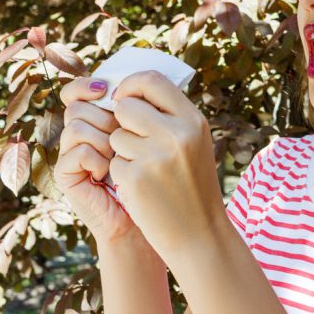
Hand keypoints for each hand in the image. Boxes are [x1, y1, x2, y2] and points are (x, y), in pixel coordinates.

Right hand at [54, 77, 142, 244]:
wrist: (149, 217)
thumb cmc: (157, 174)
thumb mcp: (155, 134)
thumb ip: (144, 107)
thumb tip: (136, 79)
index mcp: (98, 119)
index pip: (79, 89)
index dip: (86, 84)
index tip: (106, 88)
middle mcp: (80, 133)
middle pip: (78, 105)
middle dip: (107, 117)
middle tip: (127, 137)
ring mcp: (70, 153)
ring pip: (77, 125)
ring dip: (105, 139)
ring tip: (121, 158)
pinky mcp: (65, 174)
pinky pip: (77, 150)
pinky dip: (97, 159)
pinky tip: (108, 172)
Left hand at [107, 70, 223, 258]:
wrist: (199, 233)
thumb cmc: (193, 184)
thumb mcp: (195, 142)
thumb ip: (171, 116)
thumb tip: (131, 90)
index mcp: (193, 120)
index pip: (152, 80)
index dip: (131, 85)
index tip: (124, 97)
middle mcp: (176, 134)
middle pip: (126, 107)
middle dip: (122, 122)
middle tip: (135, 141)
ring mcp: (155, 156)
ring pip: (115, 135)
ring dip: (122, 151)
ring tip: (146, 169)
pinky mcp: (135, 179)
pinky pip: (113, 162)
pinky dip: (121, 174)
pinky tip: (141, 188)